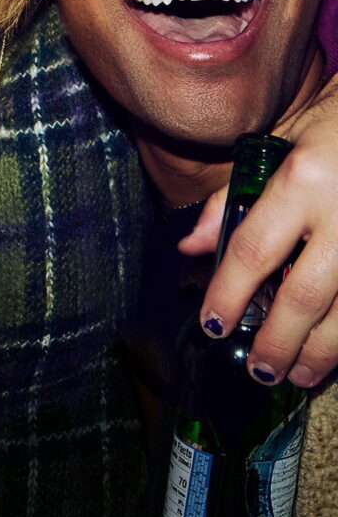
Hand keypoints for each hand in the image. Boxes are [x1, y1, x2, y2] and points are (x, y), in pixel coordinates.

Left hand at [179, 76, 337, 385]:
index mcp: (302, 181)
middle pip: (305, 294)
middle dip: (279, 340)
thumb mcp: (281, 142)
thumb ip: (232, 197)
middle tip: (260, 371)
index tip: (213, 325)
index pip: (253, 250)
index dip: (228, 294)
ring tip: (299, 374)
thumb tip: (193, 248)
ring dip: (324, 351)